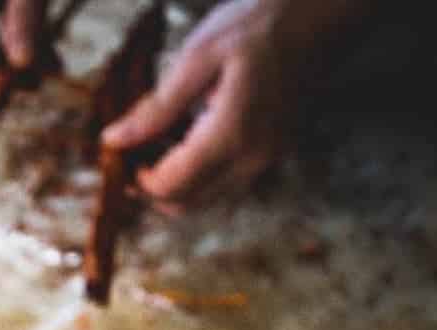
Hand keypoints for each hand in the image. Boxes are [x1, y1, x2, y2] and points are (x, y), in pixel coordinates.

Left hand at [101, 0, 369, 204]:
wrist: (322, 13)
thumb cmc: (261, 23)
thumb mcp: (198, 57)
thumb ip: (156, 107)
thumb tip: (114, 140)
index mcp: (230, 137)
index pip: (168, 186)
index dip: (135, 177)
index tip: (119, 148)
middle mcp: (252, 160)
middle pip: (184, 203)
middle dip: (150, 186)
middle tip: (131, 148)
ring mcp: (266, 160)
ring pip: (204, 198)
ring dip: (173, 182)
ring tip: (156, 139)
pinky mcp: (272, 153)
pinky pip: (224, 181)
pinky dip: (197, 172)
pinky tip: (185, 134)